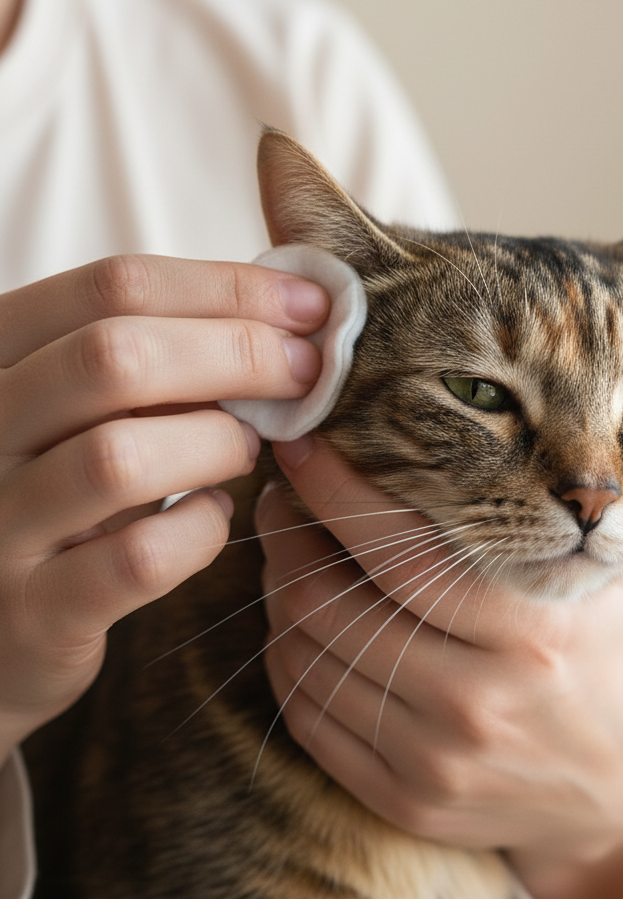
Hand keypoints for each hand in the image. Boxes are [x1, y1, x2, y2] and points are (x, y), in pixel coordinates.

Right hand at [0, 254, 329, 765]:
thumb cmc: (66, 489)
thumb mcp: (89, 405)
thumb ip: (159, 356)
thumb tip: (289, 314)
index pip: (111, 285)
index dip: (228, 287)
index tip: (310, 305)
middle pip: (113, 357)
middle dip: (239, 354)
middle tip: (306, 372)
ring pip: (120, 457)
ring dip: (215, 443)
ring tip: (244, 448)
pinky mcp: (36, 613)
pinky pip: (139, 559)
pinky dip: (202, 529)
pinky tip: (212, 515)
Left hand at [259, 435, 622, 898]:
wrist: (621, 785)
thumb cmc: (605, 655)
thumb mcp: (602, 575)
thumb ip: (541, 514)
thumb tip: (451, 436)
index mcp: (531, 632)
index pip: (400, 553)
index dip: (334, 493)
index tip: (302, 448)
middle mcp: (479, 702)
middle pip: (330, 606)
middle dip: (286, 538)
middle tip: (283, 501)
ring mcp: (437, 761)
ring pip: (307, 659)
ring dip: (281, 593)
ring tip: (289, 555)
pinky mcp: (407, 800)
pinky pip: (309, 717)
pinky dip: (289, 658)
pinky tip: (300, 622)